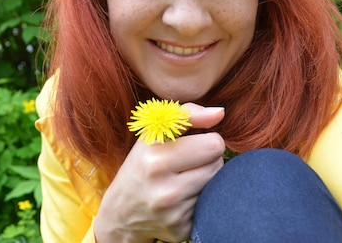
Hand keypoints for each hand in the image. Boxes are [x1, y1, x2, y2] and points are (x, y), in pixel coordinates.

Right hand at [94, 103, 224, 242]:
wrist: (121, 212)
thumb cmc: (143, 164)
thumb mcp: (153, 134)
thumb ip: (186, 114)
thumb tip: (220, 113)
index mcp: (154, 156)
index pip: (213, 144)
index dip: (205, 141)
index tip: (190, 145)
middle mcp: (162, 186)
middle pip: (218, 164)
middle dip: (207, 160)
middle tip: (186, 164)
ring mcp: (172, 211)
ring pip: (217, 184)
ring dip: (206, 180)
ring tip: (183, 180)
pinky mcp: (181, 229)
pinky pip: (210, 205)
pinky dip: (201, 200)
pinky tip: (183, 200)